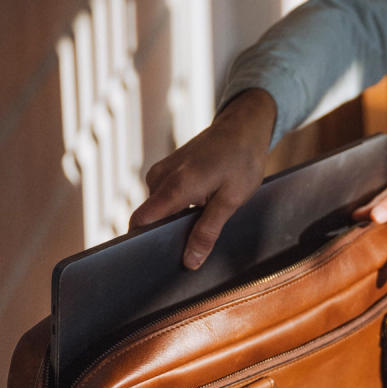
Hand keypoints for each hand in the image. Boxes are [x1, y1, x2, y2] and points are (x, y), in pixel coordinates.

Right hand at [129, 89, 276, 268]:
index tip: (154, 261)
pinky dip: (178, 208)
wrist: (243, 126)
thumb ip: (208, 232)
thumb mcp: (231, 201)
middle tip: (193, 246)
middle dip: (166, 235)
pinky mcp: (166, 170)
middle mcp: (160, 177)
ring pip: (158, 209)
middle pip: (150, 218)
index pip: (140, 221)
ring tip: (202, 222)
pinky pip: (164, 197)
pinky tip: (200, 209)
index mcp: (175, 186)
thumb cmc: (241, 160)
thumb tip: (190, 262)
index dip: (142, 243)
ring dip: (175, 220)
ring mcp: (161, 171)